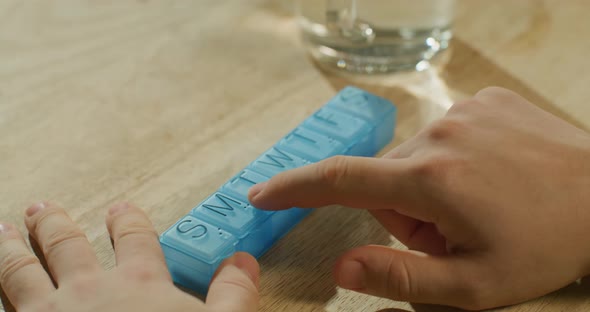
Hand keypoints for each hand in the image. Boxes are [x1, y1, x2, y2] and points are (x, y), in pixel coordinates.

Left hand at [0, 202, 258, 311]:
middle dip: (55, 225)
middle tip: (44, 209)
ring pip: (22, 271)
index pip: (133, 239)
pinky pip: (4, 307)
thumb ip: (234, 294)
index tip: (121, 208)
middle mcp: (89, 290)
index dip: (127, 221)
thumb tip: (243, 261)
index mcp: (139, 283)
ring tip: (6, 231)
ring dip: (14, 249)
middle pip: (67, 246)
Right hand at [248, 87, 589, 309]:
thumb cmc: (544, 246)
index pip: (340, 180)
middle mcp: (439, 133)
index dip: (293, 188)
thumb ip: (399, 276)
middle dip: (403, 211)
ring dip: (428, 186)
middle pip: (385, 179)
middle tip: (450, 231)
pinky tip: (490, 173)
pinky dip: (451, 159)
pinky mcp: (482, 99)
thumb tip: (340, 265)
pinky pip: (441, 134)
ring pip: (413, 157)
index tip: (261, 193)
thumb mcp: (472, 285)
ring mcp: (462, 110)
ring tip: (476, 203)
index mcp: (431, 180)